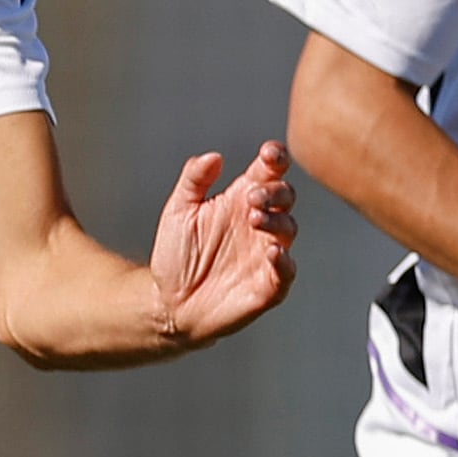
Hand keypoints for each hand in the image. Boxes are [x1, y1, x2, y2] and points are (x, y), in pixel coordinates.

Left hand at [149, 140, 296, 348]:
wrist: (169, 302)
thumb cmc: (176, 255)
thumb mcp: (178, 211)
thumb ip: (194, 180)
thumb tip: (213, 156)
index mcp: (241, 199)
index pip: (269, 171)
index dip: (276, 158)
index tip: (269, 153)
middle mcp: (259, 223)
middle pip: (284, 196)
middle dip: (274, 191)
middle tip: (252, 197)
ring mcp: (266, 253)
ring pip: (288, 228)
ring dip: (275, 220)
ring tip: (253, 218)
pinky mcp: (268, 285)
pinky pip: (286, 271)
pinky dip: (284, 261)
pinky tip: (272, 252)